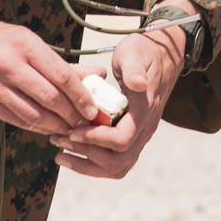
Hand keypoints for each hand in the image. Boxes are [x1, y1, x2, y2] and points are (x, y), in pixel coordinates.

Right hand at [0, 0, 97, 136]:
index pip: (61, 75)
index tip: (93, 109)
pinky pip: (16, 120)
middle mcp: (7, 65)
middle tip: (85, 124)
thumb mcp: (32, 43)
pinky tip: (48, 129)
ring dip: (55, 126)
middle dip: (71, 115)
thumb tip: (98, 74)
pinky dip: (36, 127)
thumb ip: (64, 64)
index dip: (80, 96)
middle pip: (48, 97)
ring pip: (32, 114)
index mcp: (24, 45)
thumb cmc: (2, 41)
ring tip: (70, 130)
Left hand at [50, 0, 193, 179]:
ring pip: (117, 167)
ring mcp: (139, 135)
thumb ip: (134, 69)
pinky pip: (114, 161)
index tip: (73, 130)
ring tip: (60, 154)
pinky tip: (72, 152)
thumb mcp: (135, 54)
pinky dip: (92, 162)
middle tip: (60, 140)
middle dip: (86, 155)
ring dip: (87, 164)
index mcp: (144, 111)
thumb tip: (137, 84)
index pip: (122, 139)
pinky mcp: (131, 137)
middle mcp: (144, 129)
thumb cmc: (143, 53)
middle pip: (118, 161)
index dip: (96, 139)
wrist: (160, 58)